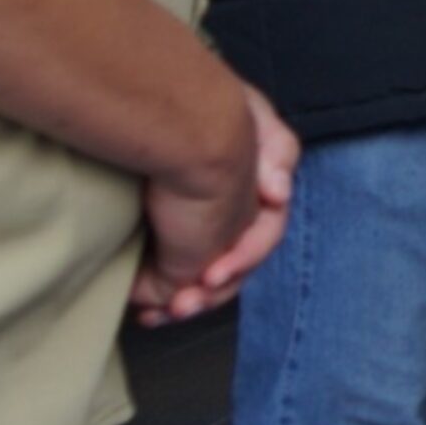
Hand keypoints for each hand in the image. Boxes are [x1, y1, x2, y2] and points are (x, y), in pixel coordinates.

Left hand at [134, 85, 296, 326]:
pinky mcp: (169, 248)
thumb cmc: (212, 111)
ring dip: (187, 302)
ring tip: (163, 313)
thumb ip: (279, 153)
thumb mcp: (258, 119)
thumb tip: (278, 192)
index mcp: (259, 200)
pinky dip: (161, 300)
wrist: (165, 113)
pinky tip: (146, 311)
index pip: (259, 240)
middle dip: (209, 292)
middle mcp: (232, 222)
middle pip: (231, 270)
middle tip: (182, 306)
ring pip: (203, 284)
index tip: (211, 276)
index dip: (241, 259)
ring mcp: (200, 237)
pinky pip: (171, 285)